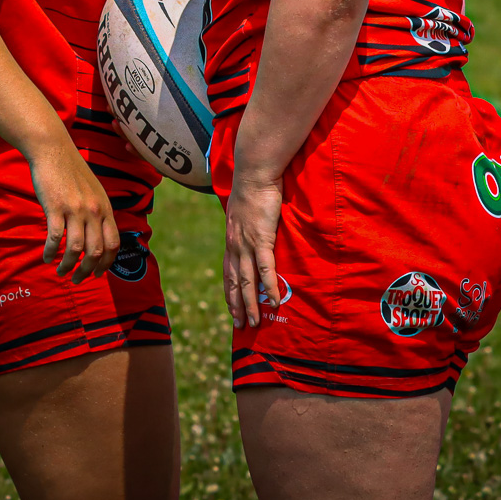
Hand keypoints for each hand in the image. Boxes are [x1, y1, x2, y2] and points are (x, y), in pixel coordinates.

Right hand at [26, 140, 119, 281]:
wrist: (53, 150)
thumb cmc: (72, 171)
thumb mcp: (94, 191)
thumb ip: (99, 212)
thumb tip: (98, 236)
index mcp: (106, 208)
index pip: (114, 244)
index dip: (107, 264)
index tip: (97, 274)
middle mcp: (94, 211)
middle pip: (96, 251)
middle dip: (86, 271)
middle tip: (77, 280)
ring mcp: (75, 209)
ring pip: (75, 249)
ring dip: (68, 266)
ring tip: (60, 271)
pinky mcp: (55, 207)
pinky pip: (54, 238)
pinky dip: (50, 252)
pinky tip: (46, 257)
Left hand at [222, 174, 284, 328]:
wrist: (254, 173)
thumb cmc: (253, 188)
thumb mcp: (246, 211)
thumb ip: (248, 226)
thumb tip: (254, 232)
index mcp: (231, 240)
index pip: (228, 272)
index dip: (229, 292)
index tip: (231, 308)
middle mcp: (235, 246)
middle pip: (234, 282)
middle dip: (237, 305)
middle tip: (241, 326)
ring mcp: (247, 244)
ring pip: (247, 281)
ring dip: (250, 304)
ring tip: (255, 323)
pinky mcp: (262, 239)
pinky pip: (265, 269)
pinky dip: (269, 287)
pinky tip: (273, 302)